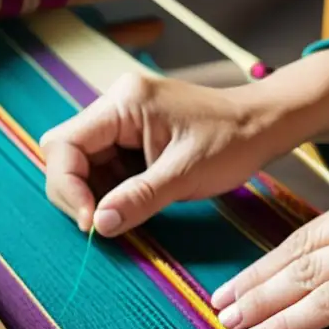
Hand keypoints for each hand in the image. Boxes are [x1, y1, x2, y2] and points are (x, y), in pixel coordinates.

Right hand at [41, 71, 272, 236]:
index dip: (68, 186)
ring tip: (123, 216)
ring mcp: (123, 121)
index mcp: (124, 103)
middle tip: (102, 225)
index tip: (91, 222)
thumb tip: (99, 225)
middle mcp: (116, 106)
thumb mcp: (186, 175)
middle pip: (67, 155)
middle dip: (78, 193)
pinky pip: (106, 168)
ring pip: (83, 165)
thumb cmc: (232, 142)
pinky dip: (112, 193)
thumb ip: (139, 198)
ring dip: (95, 196)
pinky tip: (132, 206)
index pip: (65, 144)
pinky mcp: (132, 138)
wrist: (262, 126)